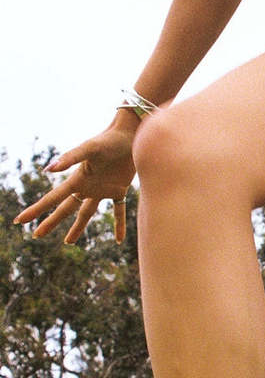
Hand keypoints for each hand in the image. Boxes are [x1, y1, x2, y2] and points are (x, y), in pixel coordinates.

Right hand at [14, 120, 137, 243]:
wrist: (131, 135)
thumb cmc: (108, 140)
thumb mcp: (88, 149)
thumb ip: (69, 158)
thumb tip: (47, 169)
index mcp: (77, 179)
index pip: (53, 198)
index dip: (37, 210)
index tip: (20, 220)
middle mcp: (87, 186)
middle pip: (66, 209)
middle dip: (51, 222)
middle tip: (36, 234)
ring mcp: (102, 189)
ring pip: (87, 213)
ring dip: (78, 227)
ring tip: (68, 242)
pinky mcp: (119, 188)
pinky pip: (118, 210)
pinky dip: (119, 225)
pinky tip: (119, 239)